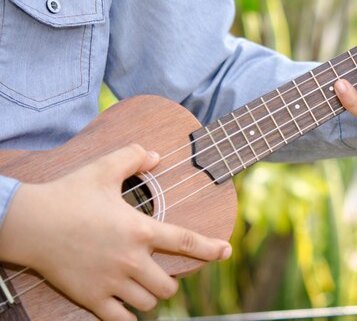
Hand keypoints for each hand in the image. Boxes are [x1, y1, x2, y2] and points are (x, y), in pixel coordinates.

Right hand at [0, 145, 230, 320]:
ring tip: (141, 286)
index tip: (226, 251)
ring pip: (148, 302)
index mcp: (140, 229)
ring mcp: (111, 281)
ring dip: (150, 296)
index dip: (211, 249)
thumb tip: (155, 155)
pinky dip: (126, 316)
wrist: (28, 223)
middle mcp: (131, 259)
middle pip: (169, 285)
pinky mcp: (91, 297)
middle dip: (170, 280)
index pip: (186, 241)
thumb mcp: (103, 168)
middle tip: (160, 272)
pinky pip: (120, 320)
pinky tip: (124, 306)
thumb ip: (133, 157)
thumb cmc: (67, 194)